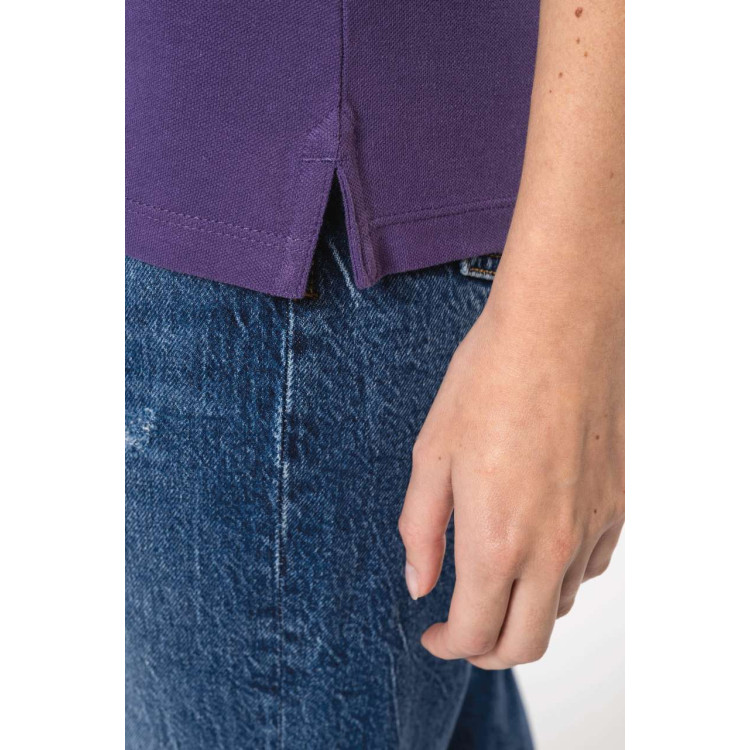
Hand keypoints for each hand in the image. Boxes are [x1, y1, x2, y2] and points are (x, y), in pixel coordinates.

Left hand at [398, 286, 623, 668]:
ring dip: (522, 611)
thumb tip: (419, 584)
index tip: (432, 633)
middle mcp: (552, 547)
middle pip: (526, 643)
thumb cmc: (488, 382)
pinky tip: (536, 544)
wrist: (557, 329)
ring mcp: (591, 528)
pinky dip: (559, 576)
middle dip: (487, 649)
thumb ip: (421, 530)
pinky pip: (589, 567)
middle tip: (461, 629)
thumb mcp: (432, 455)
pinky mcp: (615, 504)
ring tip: (493, 578)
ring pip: (559, 607)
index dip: (447, 645)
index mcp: (497, 541)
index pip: (476, 633)